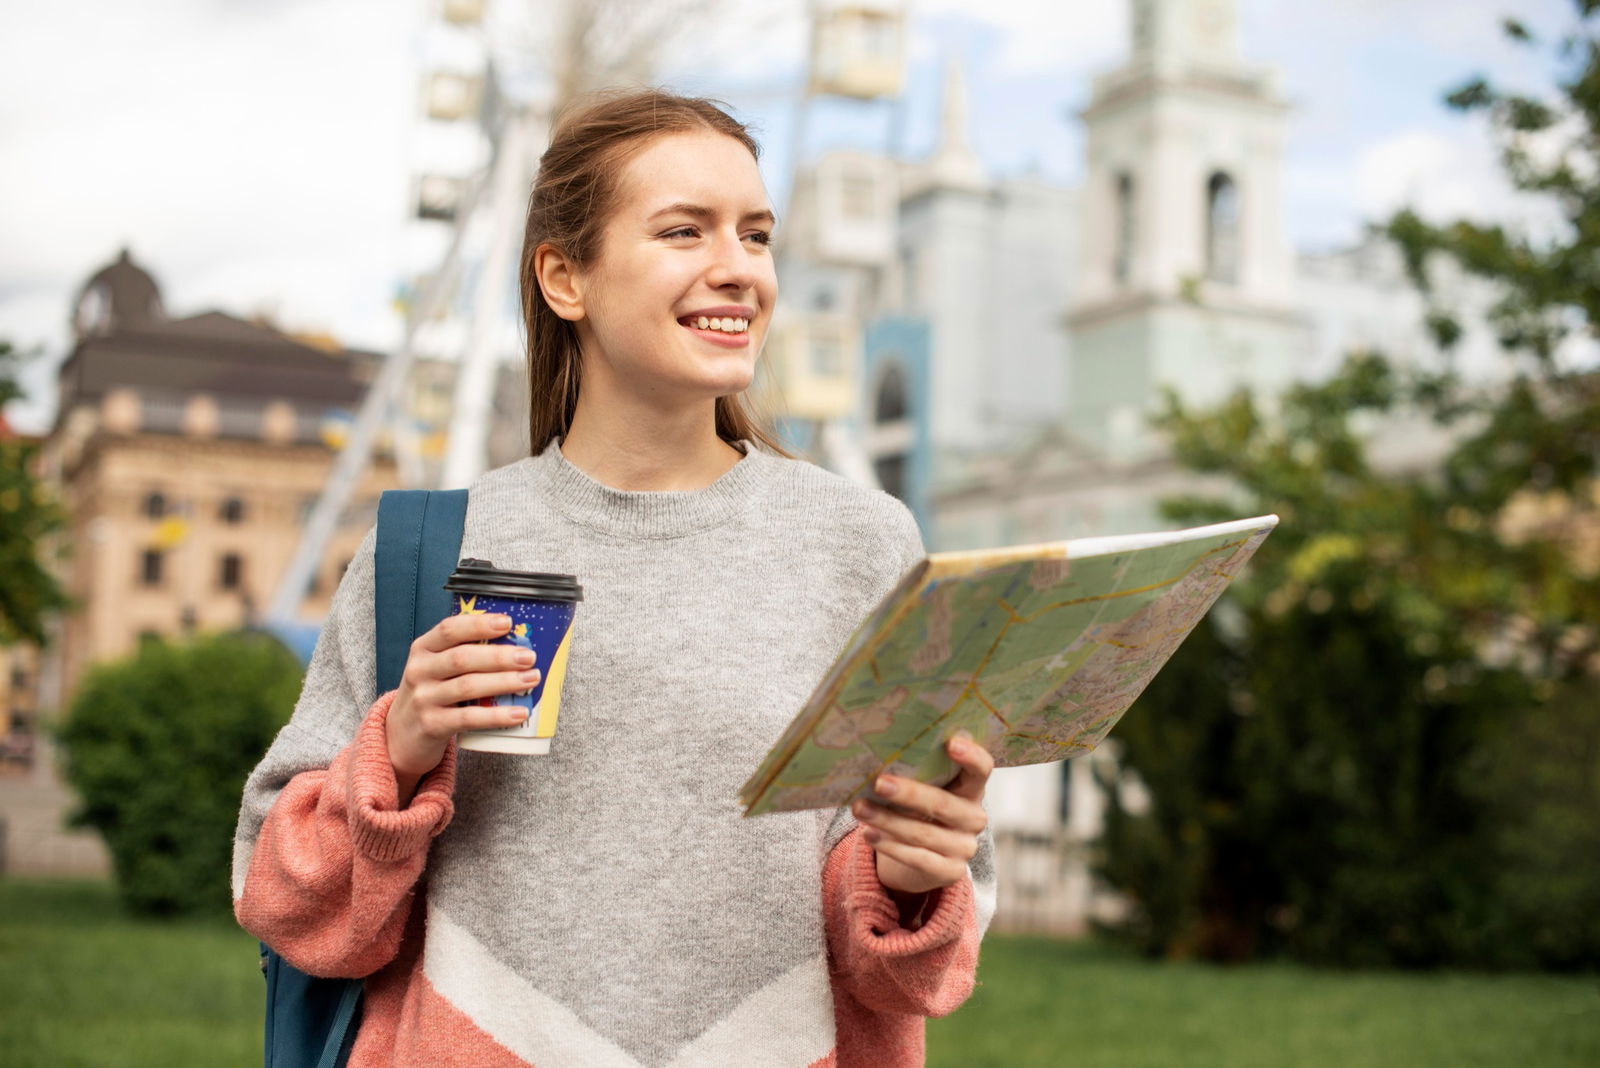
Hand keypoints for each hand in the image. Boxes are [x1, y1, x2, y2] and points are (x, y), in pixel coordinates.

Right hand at [386, 612, 540, 798]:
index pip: (449, 629)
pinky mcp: (432, 725)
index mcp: (423, 649)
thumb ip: (464, 653)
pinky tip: (519, 713)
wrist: (400, 734)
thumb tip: (517, 644)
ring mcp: (424, 698)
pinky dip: (497, 715)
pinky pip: (469, 718)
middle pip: (462, 658)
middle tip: (528, 656)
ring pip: (468, 686)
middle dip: (499, 656)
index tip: (507, 622)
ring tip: (531, 679)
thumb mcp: (436, 667)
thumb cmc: (430, 693)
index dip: (479, 624)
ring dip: (504, 682)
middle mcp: (420, 670)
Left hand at [852, 732, 992, 900]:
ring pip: (923, 833)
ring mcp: (964, 848)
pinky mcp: (949, 872)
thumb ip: (916, 776)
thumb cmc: (919, 810)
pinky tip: (868, 833)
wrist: (923, 859)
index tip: (951, 743)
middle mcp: (974, 818)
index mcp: (972, 789)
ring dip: (887, 820)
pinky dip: (889, 845)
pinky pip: (917, 858)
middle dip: (908, 794)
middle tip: (878, 783)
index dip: (971, 756)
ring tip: (860, 809)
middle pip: (943, 804)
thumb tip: (877, 759)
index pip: (982, 769)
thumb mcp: (926, 790)